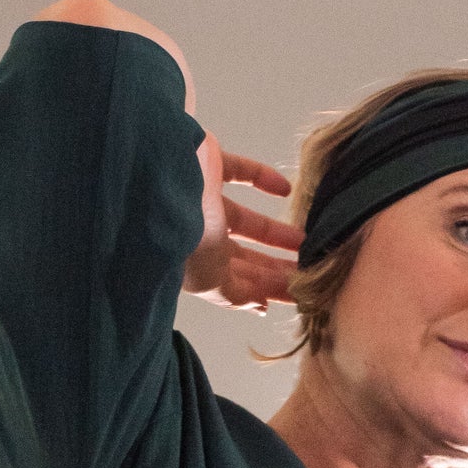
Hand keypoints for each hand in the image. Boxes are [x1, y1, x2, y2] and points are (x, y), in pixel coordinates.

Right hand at [183, 136, 301, 311]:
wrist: (158, 182)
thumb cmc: (181, 236)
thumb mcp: (210, 281)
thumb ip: (236, 295)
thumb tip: (260, 304)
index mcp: (194, 264)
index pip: (235, 282)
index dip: (265, 289)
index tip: (297, 294)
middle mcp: (197, 233)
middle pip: (243, 255)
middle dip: (273, 266)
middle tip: (309, 272)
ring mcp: (201, 198)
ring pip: (245, 219)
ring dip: (274, 232)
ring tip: (305, 239)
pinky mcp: (208, 163)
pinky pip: (241, 170)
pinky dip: (263, 178)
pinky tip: (285, 189)